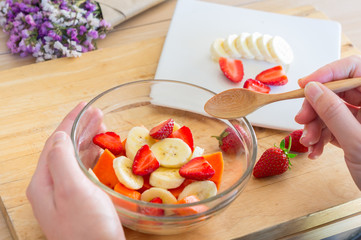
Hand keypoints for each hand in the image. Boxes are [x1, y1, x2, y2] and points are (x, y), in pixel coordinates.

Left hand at [26, 103, 124, 239]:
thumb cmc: (88, 228)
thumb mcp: (72, 190)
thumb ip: (62, 160)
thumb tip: (59, 137)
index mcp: (44, 182)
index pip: (56, 141)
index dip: (70, 120)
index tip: (85, 105)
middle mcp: (51, 186)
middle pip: (64, 147)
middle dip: (81, 127)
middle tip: (99, 113)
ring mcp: (65, 194)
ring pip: (74, 157)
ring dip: (88, 139)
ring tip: (103, 126)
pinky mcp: (79, 200)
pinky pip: (83, 170)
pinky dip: (93, 155)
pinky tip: (102, 151)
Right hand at [295, 55, 360, 189]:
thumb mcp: (357, 142)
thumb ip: (334, 113)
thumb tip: (313, 89)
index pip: (355, 68)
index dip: (329, 72)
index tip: (306, 84)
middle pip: (337, 91)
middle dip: (315, 107)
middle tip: (302, 119)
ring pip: (330, 110)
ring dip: (314, 126)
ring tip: (309, 141)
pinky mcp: (352, 132)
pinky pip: (330, 126)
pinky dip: (319, 136)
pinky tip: (315, 149)